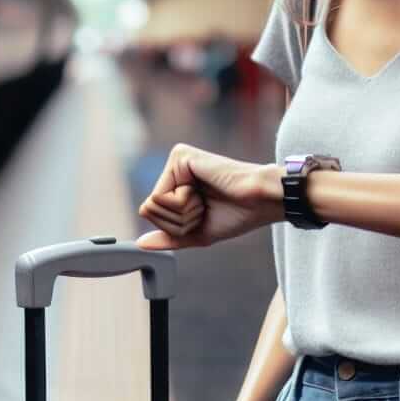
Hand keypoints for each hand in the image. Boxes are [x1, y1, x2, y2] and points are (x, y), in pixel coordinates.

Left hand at [136, 143, 278, 249]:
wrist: (259, 201)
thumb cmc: (236, 215)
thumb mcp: (197, 233)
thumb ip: (169, 238)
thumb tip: (140, 244)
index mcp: (177, 184)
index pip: (150, 214)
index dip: (177, 226)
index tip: (204, 213)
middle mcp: (174, 170)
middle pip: (148, 210)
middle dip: (178, 220)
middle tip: (206, 206)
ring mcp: (176, 161)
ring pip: (152, 205)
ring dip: (183, 212)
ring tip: (207, 198)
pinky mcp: (179, 156)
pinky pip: (160, 196)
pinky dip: (183, 204)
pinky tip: (203, 190)